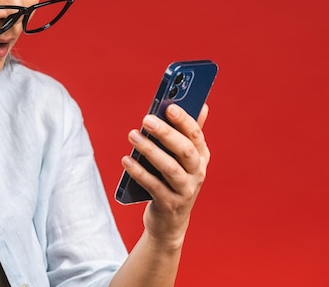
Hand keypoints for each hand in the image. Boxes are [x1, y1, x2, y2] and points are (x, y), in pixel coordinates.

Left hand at [122, 104, 210, 246]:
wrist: (170, 222)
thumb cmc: (174, 181)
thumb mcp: (185, 159)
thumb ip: (189, 133)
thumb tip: (202, 106)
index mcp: (201, 157)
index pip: (196, 135)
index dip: (183, 120)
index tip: (169, 107)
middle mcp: (197, 173)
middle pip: (185, 150)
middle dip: (166, 133)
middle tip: (146, 119)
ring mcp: (185, 190)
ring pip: (169, 168)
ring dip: (150, 150)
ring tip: (132, 136)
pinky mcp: (169, 204)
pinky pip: (153, 186)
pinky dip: (139, 172)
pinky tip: (126, 160)